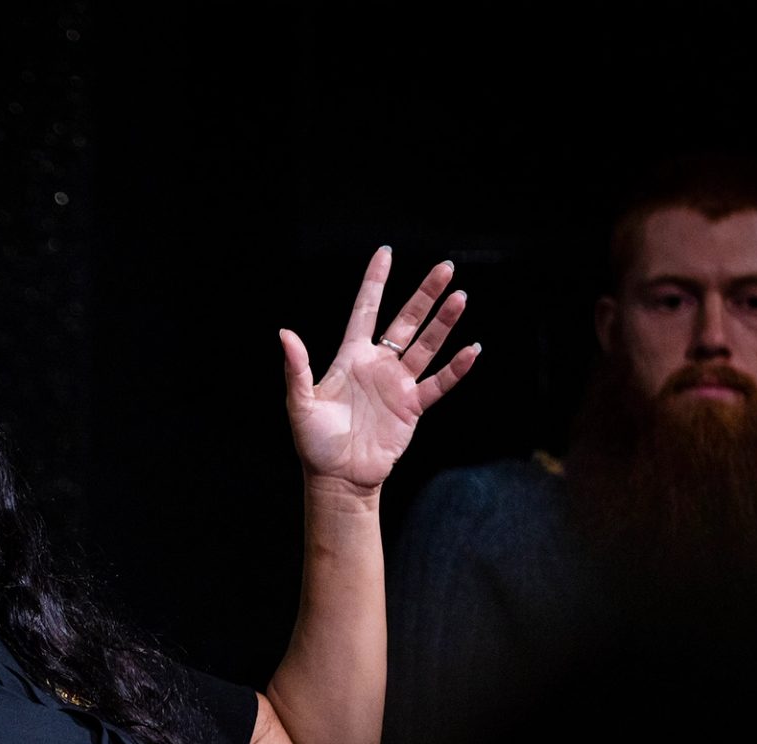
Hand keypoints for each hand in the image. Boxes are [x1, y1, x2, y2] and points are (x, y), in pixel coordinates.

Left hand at [280, 247, 478, 492]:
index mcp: (350, 357)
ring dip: (444, 323)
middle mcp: (377, 365)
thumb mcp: (299, 403)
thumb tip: (284, 334)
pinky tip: (471, 349)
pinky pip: (438, 384)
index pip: (365, 310)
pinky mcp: (412, 407)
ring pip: (426, 346)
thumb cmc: (314, 441)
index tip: (385, 253)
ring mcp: (397, 385)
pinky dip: (455, 369)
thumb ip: (296, 368)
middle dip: (425, 294)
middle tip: (445, 267)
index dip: (375, 282)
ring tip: (461, 297)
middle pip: (406, 321)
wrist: (338, 477)